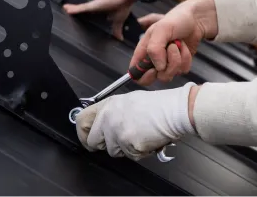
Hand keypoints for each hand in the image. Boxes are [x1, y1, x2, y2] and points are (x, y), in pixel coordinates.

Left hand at [63, 0, 134, 40]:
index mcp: (101, 12)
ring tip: (64, 10)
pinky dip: (73, 9)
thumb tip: (120, 38)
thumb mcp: (118, 21)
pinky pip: (80, 8)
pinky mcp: (92, 5)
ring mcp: (92, 6)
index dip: (84, 18)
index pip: (90, 16)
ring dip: (72, 10)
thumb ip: (116, 29)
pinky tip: (66, 8)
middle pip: (82, 11)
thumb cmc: (123, 6)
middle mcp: (95, 8)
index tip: (78, 22)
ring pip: (79, 9)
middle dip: (75, 12)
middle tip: (67, 14)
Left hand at [76, 83, 197, 160]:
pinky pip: (129, 156)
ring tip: (139, 134)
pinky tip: (146, 139)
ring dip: (124, 148)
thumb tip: (102, 124)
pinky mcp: (128, 145)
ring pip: (112, 151)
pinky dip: (138, 152)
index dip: (83, 132)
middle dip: (106, 144)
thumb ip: (113, 112)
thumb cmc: (159, 105)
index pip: (82, 120)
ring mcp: (118, 132)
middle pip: (93, 141)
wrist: (175, 111)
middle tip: (120, 139)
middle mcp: (109, 117)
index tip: (88, 137)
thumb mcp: (130, 101)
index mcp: (109, 104)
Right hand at [130, 0, 217, 85]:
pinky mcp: (179, 64)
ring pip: (170, 74)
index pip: (135, 72)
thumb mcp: (161, 29)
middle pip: (155, 77)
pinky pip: (182, 71)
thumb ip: (154, 48)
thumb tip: (158, 67)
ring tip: (178, 44)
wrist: (195, 19)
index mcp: (144, 50)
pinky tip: (185, 47)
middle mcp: (154, 58)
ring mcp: (167, 62)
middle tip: (171, 48)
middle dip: (166, 65)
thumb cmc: (176, 20)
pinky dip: (186, 59)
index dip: (143, 76)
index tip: (154, 69)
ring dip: (177, 58)